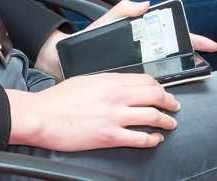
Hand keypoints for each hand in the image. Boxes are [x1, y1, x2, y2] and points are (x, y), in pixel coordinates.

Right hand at [12, 2, 216, 152]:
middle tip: (174, 105)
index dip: (159, 85)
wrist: (43, 115)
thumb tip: (119, 82)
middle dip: (169, 101)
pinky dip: (152, 139)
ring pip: (153, 116)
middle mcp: (116, 96)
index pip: (145, 79)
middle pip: (154, 95)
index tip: (163, 89)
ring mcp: (115, 116)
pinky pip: (140, 138)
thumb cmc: (59, 98)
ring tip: (169, 123)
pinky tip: (155, 139)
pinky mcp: (110, 136)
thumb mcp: (85, 78)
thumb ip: (106, 79)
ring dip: (166, 121)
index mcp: (110, 79)